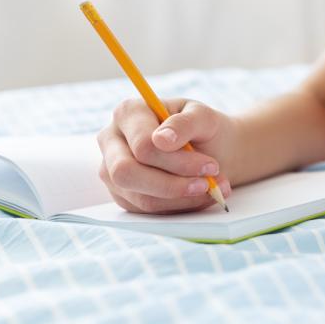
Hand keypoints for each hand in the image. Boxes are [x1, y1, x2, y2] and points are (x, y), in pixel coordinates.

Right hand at [96, 97, 236, 213]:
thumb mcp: (203, 117)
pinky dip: (179, 206)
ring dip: (181, 198)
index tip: (210, 166)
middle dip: (172, 185)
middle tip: (206, 185)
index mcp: (128, 113)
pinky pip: (147, 210)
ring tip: (212, 189)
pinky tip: (200, 196)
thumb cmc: (202, 128)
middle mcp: (112, 142)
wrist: (209, 148)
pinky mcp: (123, 195)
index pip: (142, 145)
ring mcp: (112, 171)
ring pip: (140, 197)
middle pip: (127, 173)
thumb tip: (161, 139)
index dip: (177, 161)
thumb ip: (184, 123)